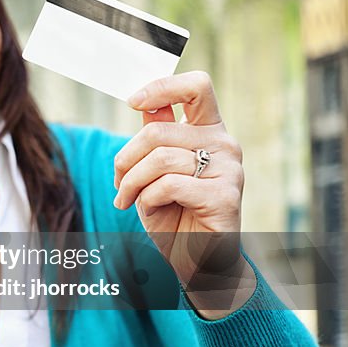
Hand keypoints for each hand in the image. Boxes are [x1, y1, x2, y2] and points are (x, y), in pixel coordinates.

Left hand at [112, 71, 254, 317]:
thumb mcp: (155, 170)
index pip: (197, 87)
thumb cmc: (174, 213)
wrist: (196, 259)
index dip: (161, 87)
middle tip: (118, 184)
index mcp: (209, 131)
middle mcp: (224, 145)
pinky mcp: (224, 197)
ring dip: (131, 182)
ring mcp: (229, 170)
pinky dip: (147, 197)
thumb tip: (145, 105)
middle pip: (158, 132)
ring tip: (126, 199)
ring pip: (159, 159)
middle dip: (125, 159)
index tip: (132, 102)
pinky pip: (169, 185)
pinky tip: (147, 209)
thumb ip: (156, 136)